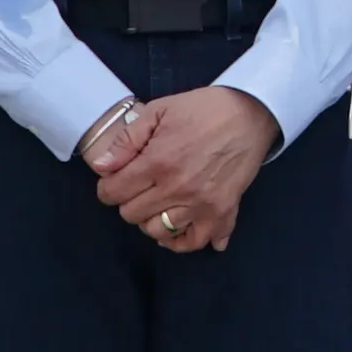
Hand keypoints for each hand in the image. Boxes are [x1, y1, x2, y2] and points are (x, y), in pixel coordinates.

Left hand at [91, 86, 281, 254]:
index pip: (114, 193)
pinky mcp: (222, 212)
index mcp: (158, 162)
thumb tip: (101, 167)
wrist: (250, 113)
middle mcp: (177, 189)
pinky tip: (177, 229)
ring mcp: (201, 204)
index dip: (107, 187)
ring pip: (159, 232)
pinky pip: (196, 242)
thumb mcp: (160, 110)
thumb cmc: (204, 109)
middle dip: (128, 201)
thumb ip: (127, 140)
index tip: (115, 180)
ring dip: (151, 220)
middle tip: (138, 187)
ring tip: (157, 205)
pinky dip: (182, 241)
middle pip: (132, 215)